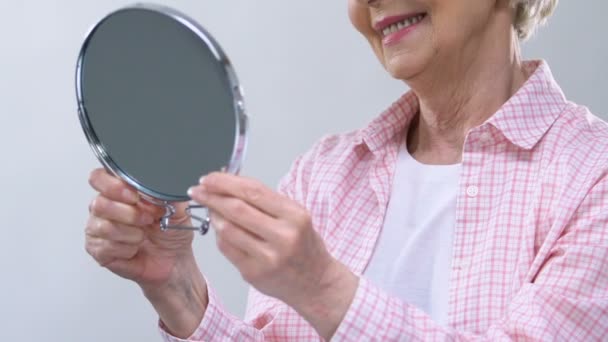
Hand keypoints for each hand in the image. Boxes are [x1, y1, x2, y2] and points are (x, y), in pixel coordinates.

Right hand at [85, 168, 194, 287]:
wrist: (173, 260)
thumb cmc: (171, 232)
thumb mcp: (177, 208)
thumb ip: (168, 192)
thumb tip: (163, 181)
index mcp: (119, 191)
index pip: (99, 178)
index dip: (114, 186)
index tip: (134, 196)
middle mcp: (105, 207)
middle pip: (99, 203)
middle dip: (130, 214)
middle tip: (148, 220)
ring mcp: (98, 228)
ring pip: (104, 226)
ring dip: (131, 233)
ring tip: (143, 235)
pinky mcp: (98, 249)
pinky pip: (106, 246)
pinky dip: (127, 248)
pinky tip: (135, 248)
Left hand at [188, 172, 358, 338]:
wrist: (315, 283)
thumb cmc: (304, 245)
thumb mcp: (295, 216)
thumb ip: (265, 200)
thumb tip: (229, 182)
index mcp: (295, 216)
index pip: (253, 191)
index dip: (226, 182)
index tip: (210, 177)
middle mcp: (283, 237)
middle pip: (237, 209)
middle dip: (212, 196)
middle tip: (198, 190)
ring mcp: (267, 257)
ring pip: (228, 229)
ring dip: (213, 215)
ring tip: (210, 208)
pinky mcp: (254, 273)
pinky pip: (227, 248)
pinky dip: (219, 234)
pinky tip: (220, 228)